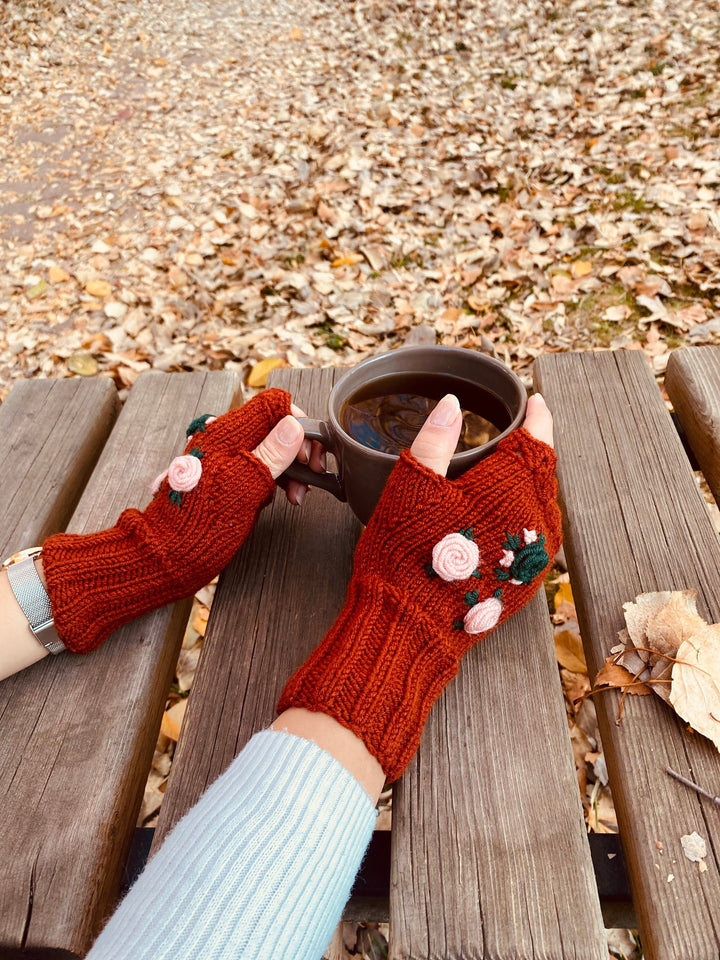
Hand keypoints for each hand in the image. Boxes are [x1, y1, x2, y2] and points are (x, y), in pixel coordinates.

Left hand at [41, 388, 312, 652]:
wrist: (166, 554)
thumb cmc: (200, 525)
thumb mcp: (246, 488)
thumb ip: (272, 453)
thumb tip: (294, 426)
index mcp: (228, 433)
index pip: (273, 405)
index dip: (298, 423)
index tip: (310, 453)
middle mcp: (223, 439)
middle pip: (272, 426)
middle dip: (296, 449)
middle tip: (311, 476)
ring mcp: (221, 459)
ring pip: (266, 449)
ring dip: (287, 468)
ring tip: (296, 496)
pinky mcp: (221, 478)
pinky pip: (254, 467)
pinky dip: (271, 479)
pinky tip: (277, 498)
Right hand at [278, 391, 560, 780]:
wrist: (407, 629)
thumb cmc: (405, 556)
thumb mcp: (412, 486)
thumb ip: (436, 438)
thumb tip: (452, 403)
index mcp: (512, 491)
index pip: (537, 440)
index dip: (536, 417)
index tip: (534, 400)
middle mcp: (534, 523)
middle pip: (543, 474)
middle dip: (533, 450)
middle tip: (518, 431)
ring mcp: (533, 558)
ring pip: (543, 508)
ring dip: (531, 485)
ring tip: (510, 471)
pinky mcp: (523, 585)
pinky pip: (536, 538)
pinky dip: (525, 517)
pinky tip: (503, 517)